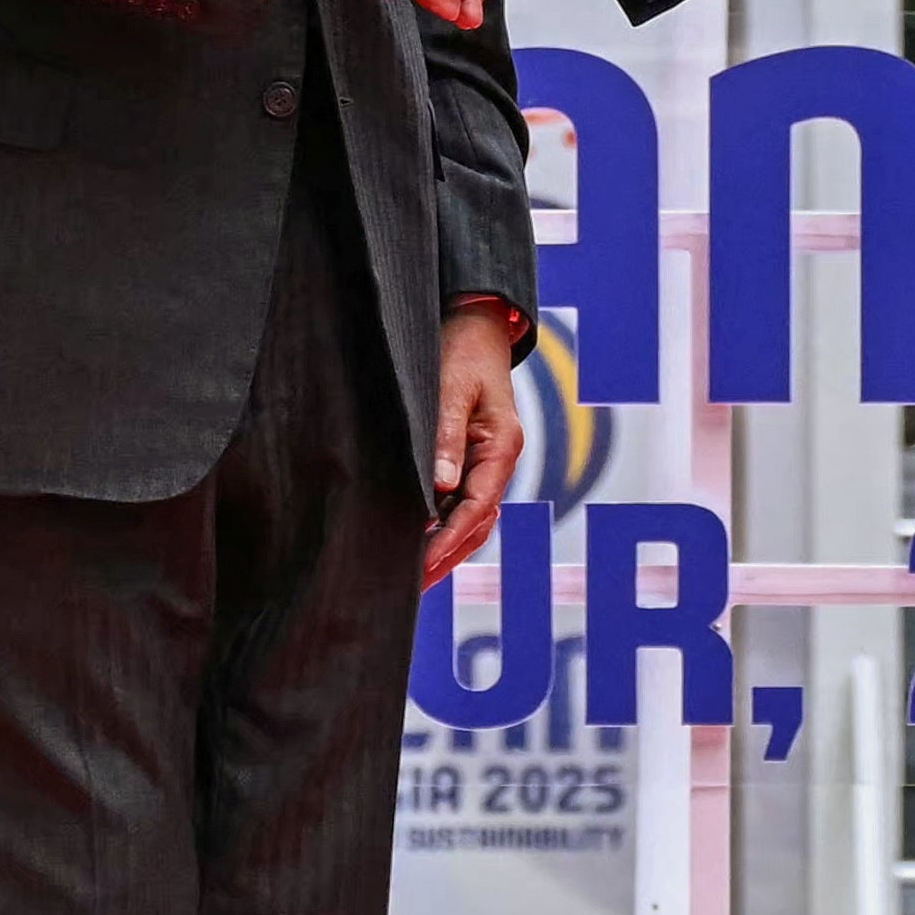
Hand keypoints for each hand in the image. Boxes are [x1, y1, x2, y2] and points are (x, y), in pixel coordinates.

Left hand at [421, 303, 525, 585]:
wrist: (476, 326)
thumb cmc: (463, 352)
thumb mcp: (451, 388)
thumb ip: (446, 435)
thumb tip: (440, 487)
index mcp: (502, 448)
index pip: (478, 509)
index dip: (449, 539)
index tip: (421, 564)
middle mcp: (499, 461)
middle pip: (478, 525)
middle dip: (447, 558)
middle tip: (412, 588)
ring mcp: (487, 463)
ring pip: (471, 520)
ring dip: (446, 548)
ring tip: (412, 577)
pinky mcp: (472, 459)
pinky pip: (461, 504)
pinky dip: (443, 527)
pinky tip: (417, 541)